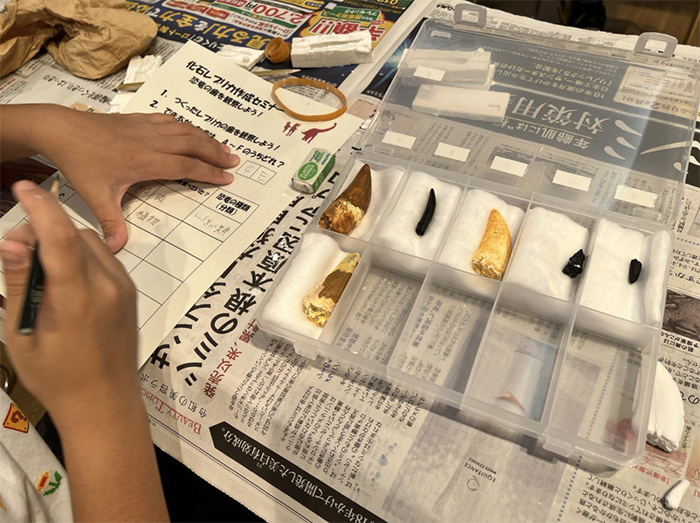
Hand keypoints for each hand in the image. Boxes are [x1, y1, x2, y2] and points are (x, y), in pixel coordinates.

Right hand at [0, 180, 139, 422]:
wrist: (106, 403)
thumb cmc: (56, 378)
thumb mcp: (23, 335)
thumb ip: (21, 284)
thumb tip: (14, 240)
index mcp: (78, 298)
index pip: (59, 237)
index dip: (40, 207)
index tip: (22, 186)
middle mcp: (108, 285)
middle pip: (73, 234)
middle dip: (43, 229)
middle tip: (16, 252)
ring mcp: (124, 287)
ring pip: (90, 242)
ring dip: (63, 242)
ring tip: (40, 272)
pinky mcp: (130, 291)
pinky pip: (104, 258)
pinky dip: (80, 255)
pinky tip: (64, 280)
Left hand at [34, 105, 239, 251]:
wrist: (62, 130)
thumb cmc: (80, 162)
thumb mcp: (95, 196)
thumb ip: (111, 222)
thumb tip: (117, 248)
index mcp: (146, 162)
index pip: (187, 166)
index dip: (209, 172)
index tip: (227, 178)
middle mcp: (152, 142)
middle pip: (193, 145)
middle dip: (216, 153)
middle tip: (234, 161)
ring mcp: (147, 128)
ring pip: (186, 131)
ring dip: (206, 139)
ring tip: (222, 147)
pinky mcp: (140, 119)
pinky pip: (171, 121)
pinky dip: (187, 127)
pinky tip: (193, 131)